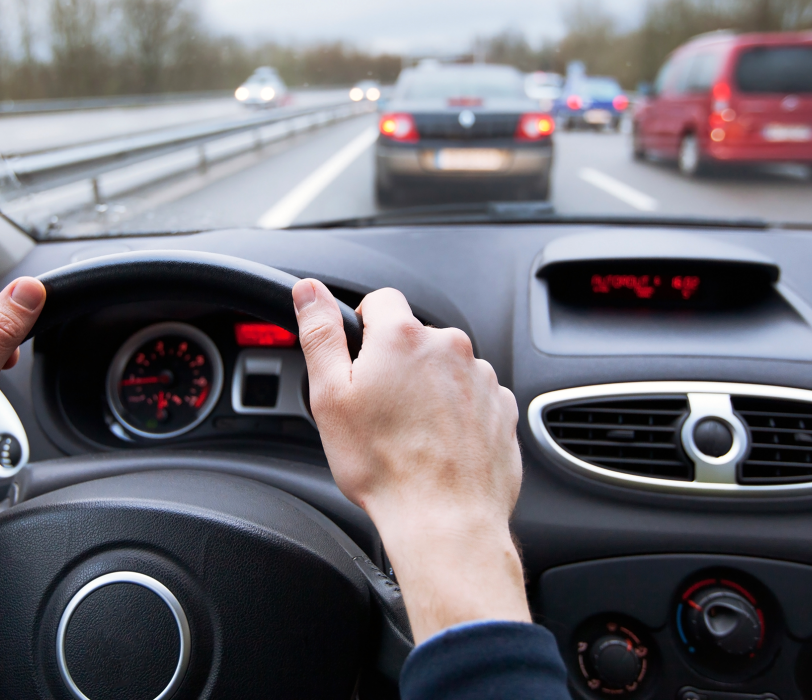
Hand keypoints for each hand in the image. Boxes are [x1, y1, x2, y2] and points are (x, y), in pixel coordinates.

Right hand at [293, 279, 528, 641]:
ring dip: (428, 390)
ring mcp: (482, 377)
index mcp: (403, 336)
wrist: (445, 520)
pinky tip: (439, 446)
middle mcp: (450, 347)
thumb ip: (320, 334)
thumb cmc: (384, 467)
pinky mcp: (502, 408)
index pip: (381, 301)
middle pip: (414, 339)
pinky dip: (456, 414)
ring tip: (411, 435)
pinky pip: (472, 397)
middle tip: (379, 411)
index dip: (363, 329)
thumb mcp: (330, 397)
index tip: (359, 365)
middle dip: (396, 365)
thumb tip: (309, 290)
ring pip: (445, 369)